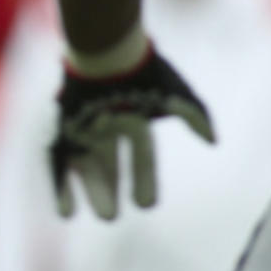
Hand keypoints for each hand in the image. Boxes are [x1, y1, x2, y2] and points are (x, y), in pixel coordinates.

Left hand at [50, 48, 215, 219]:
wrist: (105, 54)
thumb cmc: (142, 75)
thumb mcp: (176, 97)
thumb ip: (195, 118)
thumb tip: (212, 140)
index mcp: (133, 119)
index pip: (141, 155)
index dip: (144, 180)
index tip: (146, 204)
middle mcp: (106, 125)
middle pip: (108, 163)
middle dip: (111, 188)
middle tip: (112, 216)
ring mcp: (82, 125)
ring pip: (85, 165)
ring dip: (91, 190)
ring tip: (105, 215)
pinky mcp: (62, 127)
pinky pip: (58, 161)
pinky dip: (61, 185)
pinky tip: (65, 211)